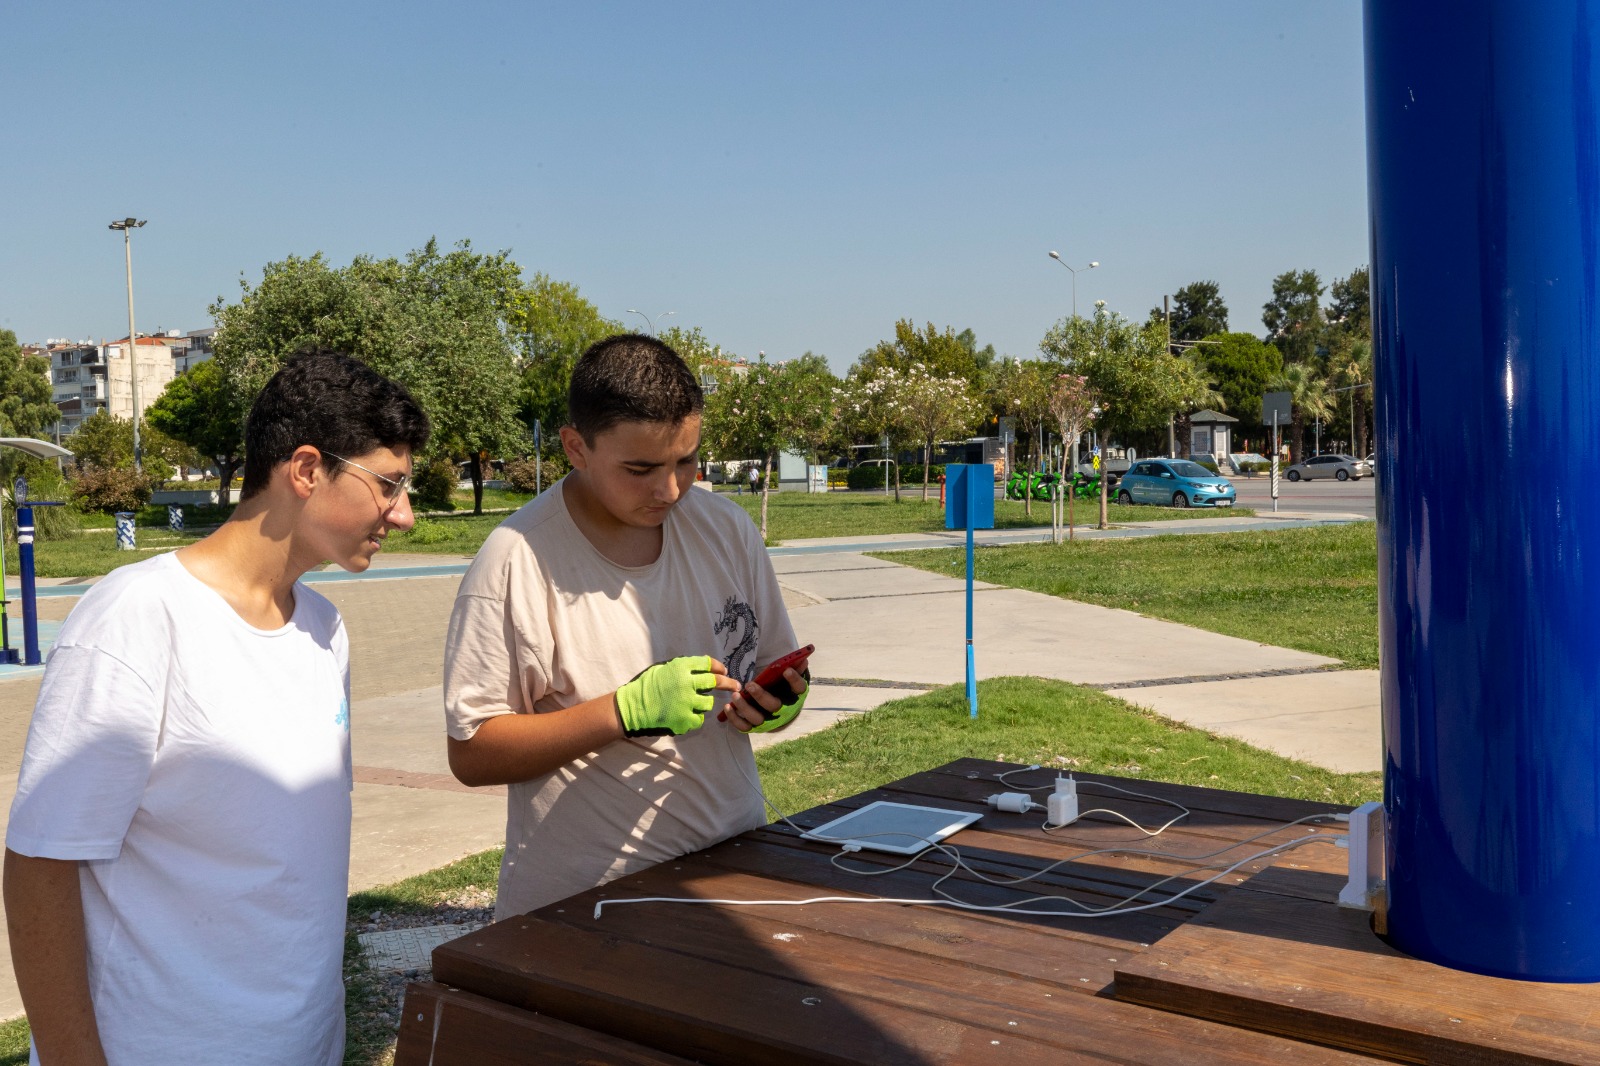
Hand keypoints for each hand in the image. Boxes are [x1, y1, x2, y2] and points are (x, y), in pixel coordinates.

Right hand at [615, 656, 741, 737]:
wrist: (632, 708)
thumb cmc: (646, 686)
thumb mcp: (663, 668)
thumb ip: (683, 667)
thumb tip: (704, 665)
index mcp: (680, 668)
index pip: (707, 663)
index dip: (718, 666)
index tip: (722, 670)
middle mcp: (686, 683)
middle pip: (715, 681)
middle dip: (728, 683)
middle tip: (735, 685)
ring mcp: (686, 702)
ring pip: (708, 703)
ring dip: (704, 703)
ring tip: (692, 704)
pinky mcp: (683, 719)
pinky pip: (699, 719)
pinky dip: (694, 717)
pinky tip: (685, 715)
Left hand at [723, 667, 809, 733]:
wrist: (781, 713)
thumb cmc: (783, 690)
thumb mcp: (789, 680)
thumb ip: (794, 670)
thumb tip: (802, 659)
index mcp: (794, 697)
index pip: (799, 689)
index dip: (794, 680)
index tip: (786, 670)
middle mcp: (783, 712)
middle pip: (774, 706)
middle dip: (761, 696)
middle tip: (749, 685)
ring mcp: (769, 722)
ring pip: (757, 718)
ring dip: (745, 707)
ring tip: (735, 695)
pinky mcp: (756, 727)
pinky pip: (745, 727)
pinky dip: (735, 719)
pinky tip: (728, 706)